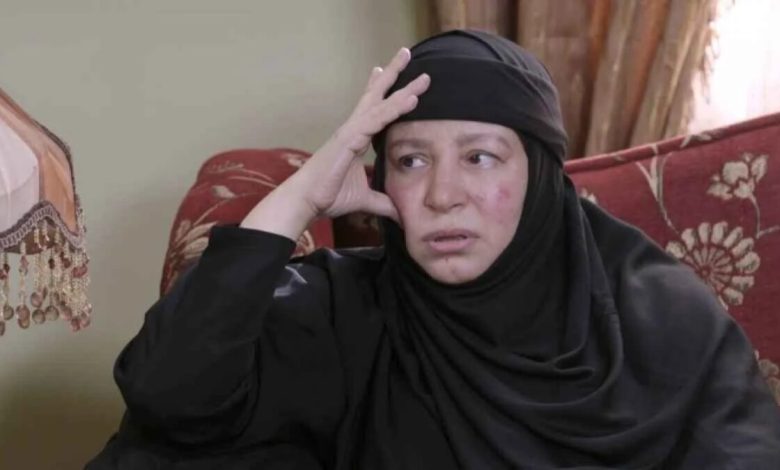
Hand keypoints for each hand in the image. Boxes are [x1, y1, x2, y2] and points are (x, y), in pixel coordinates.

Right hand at [241, 47, 428, 237]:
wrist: (307, 202)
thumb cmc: (328, 196)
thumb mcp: (364, 200)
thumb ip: (383, 203)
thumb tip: (399, 214)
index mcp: (355, 138)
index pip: (373, 109)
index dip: (381, 89)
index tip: (385, 70)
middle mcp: (353, 129)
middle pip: (375, 95)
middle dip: (392, 74)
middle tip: (406, 52)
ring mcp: (350, 132)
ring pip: (380, 104)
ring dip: (402, 87)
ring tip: (423, 75)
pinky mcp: (348, 139)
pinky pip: (376, 120)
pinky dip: (394, 109)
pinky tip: (410, 99)